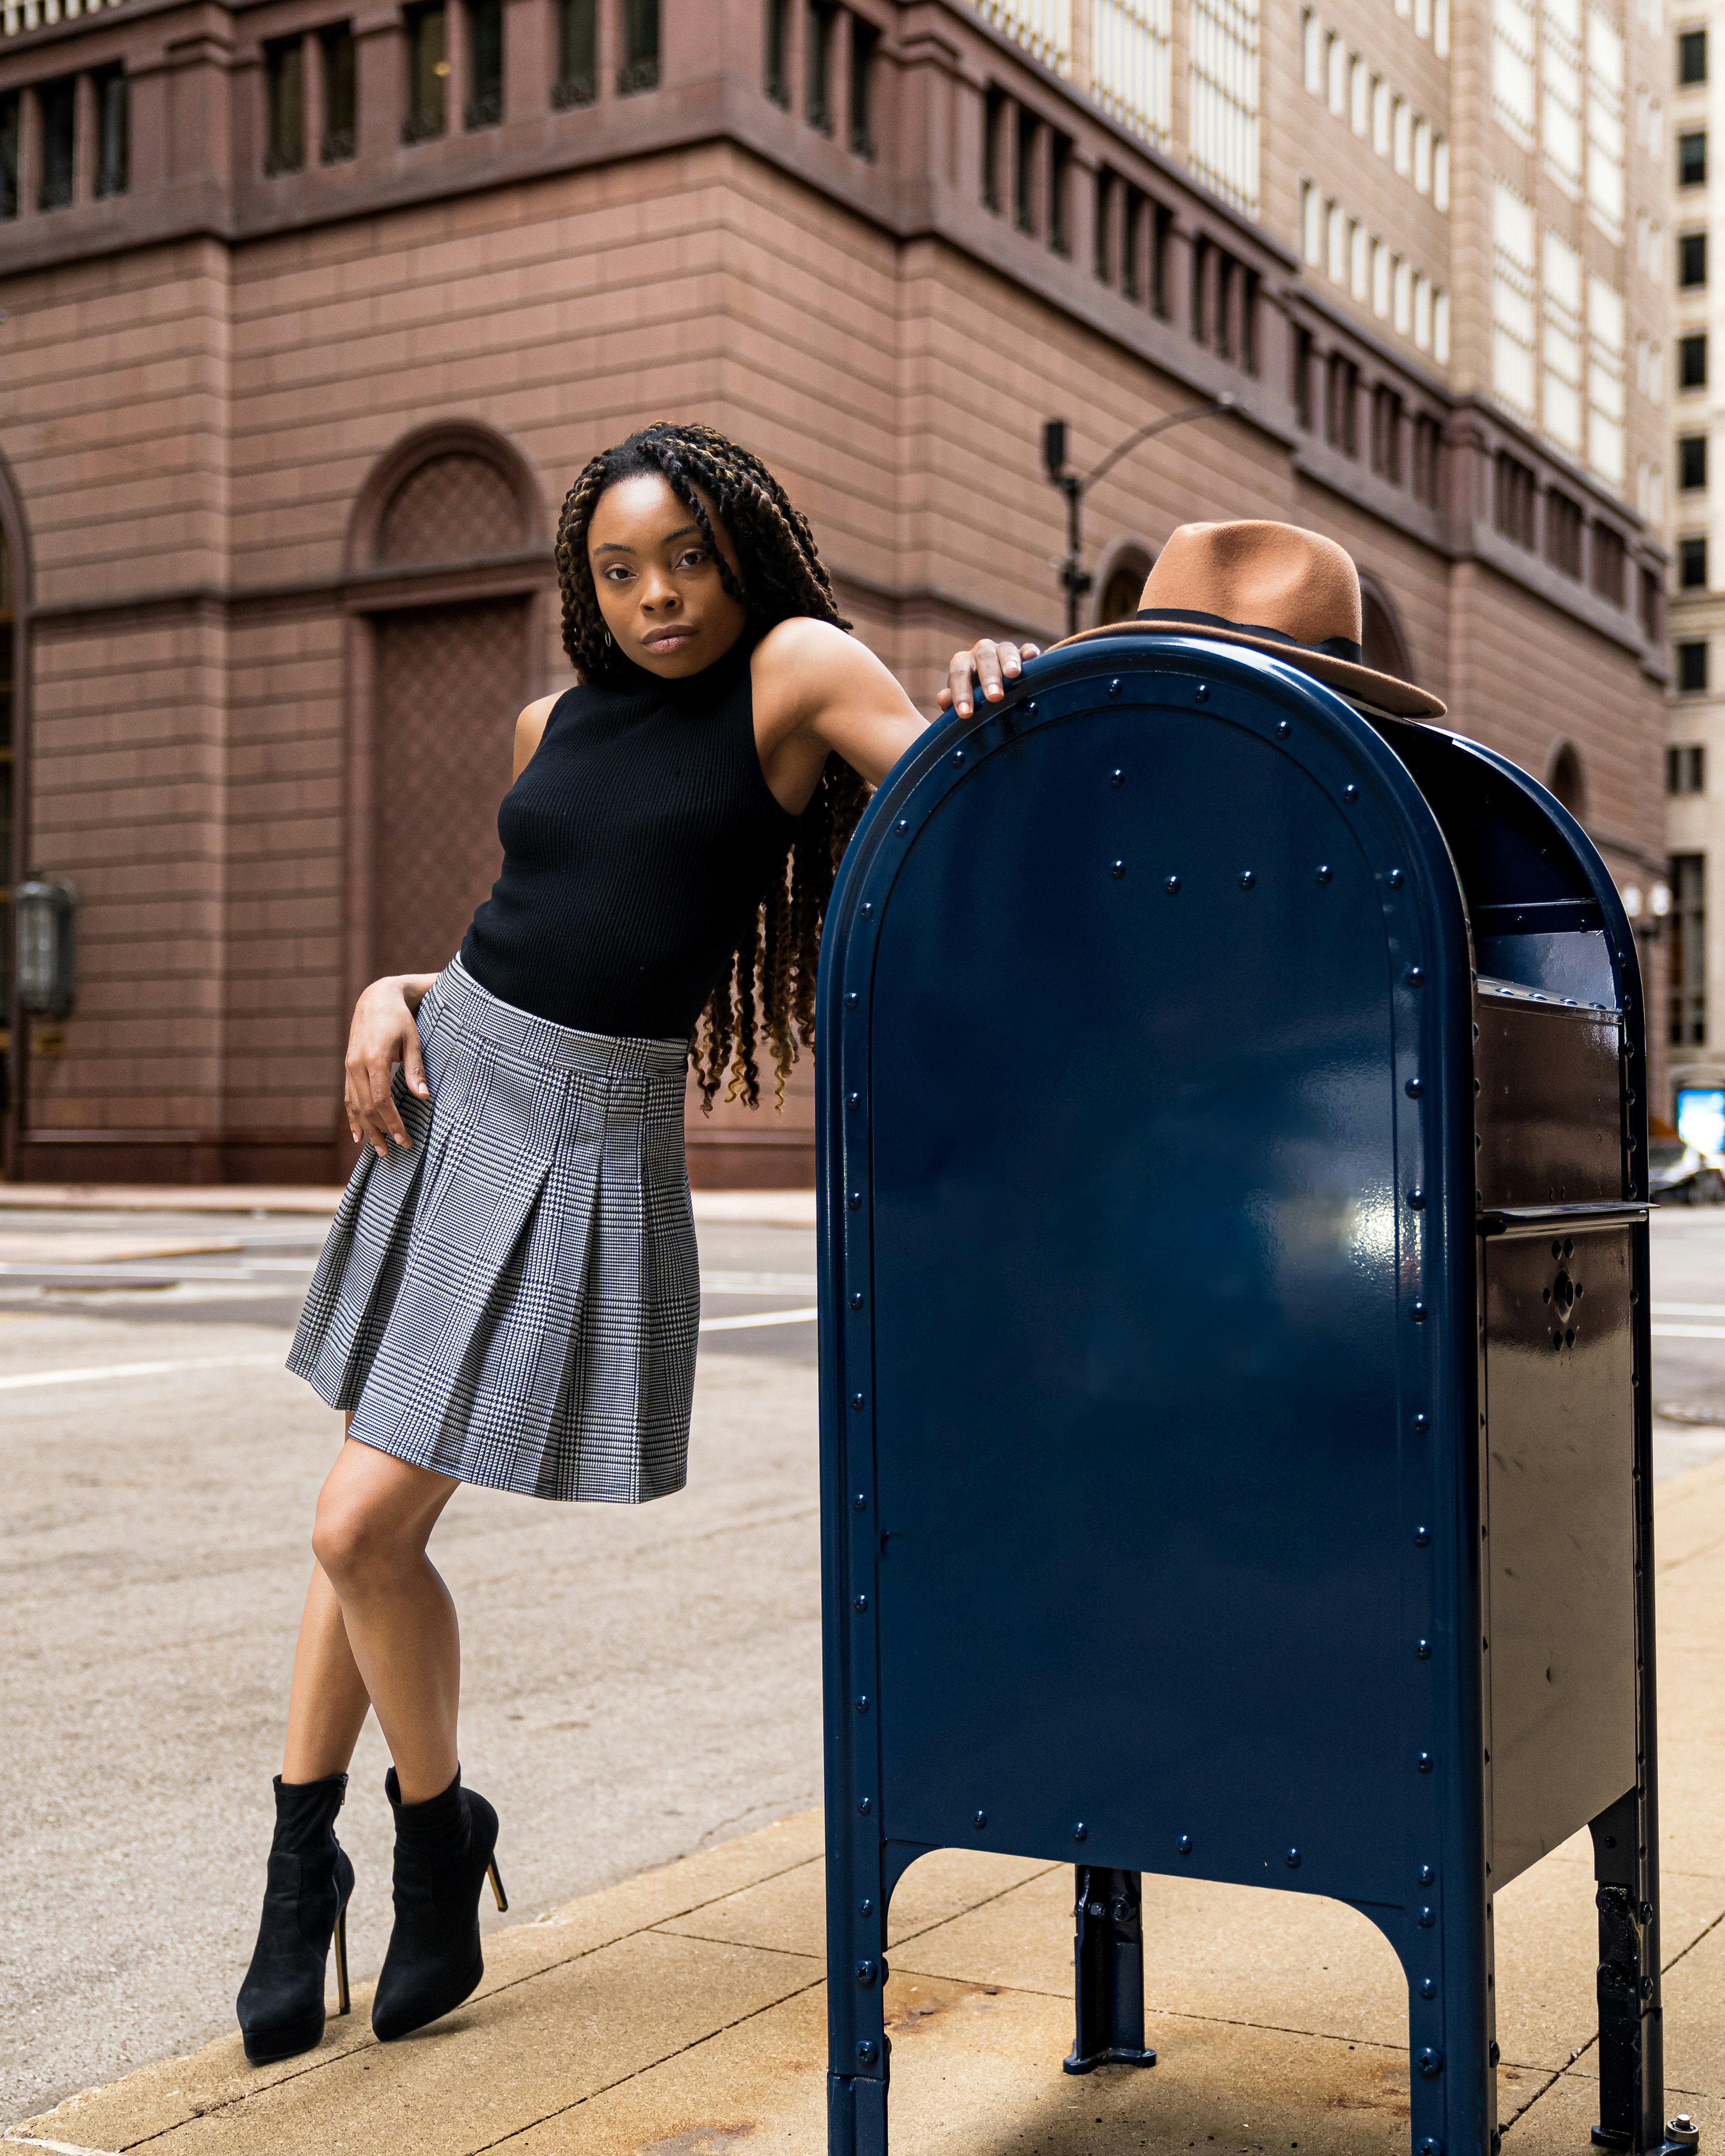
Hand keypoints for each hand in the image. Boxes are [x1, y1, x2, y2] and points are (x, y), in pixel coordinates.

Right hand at [344, 977, 430, 1157]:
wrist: (376, 999)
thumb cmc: (400, 1019)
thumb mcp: (413, 1040)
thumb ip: (416, 1069)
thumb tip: (424, 1097)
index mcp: (375, 1059)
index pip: (381, 1100)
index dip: (392, 1123)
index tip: (404, 1139)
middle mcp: (357, 1065)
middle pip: (366, 1108)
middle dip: (381, 1131)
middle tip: (397, 1151)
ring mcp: (349, 1067)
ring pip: (355, 1106)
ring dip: (367, 1130)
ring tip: (379, 1150)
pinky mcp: (348, 1068)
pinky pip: (348, 1098)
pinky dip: (352, 1118)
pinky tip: (357, 1135)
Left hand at [937, 639, 1041, 718]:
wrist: (995, 688)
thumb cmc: (975, 699)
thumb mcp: (963, 701)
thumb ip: (953, 700)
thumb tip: (943, 700)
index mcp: (963, 663)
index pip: (959, 673)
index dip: (961, 693)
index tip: (966, 714)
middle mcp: (981, 652)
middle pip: (983, 658)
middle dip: (988, 677)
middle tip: (994, 696)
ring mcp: (1002, 651)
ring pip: (1005, 649)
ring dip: (1009, 661)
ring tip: (1013, 675)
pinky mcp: (1022, 653)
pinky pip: (1026, 648)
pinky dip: (1029, 651)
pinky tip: (1033, 656)